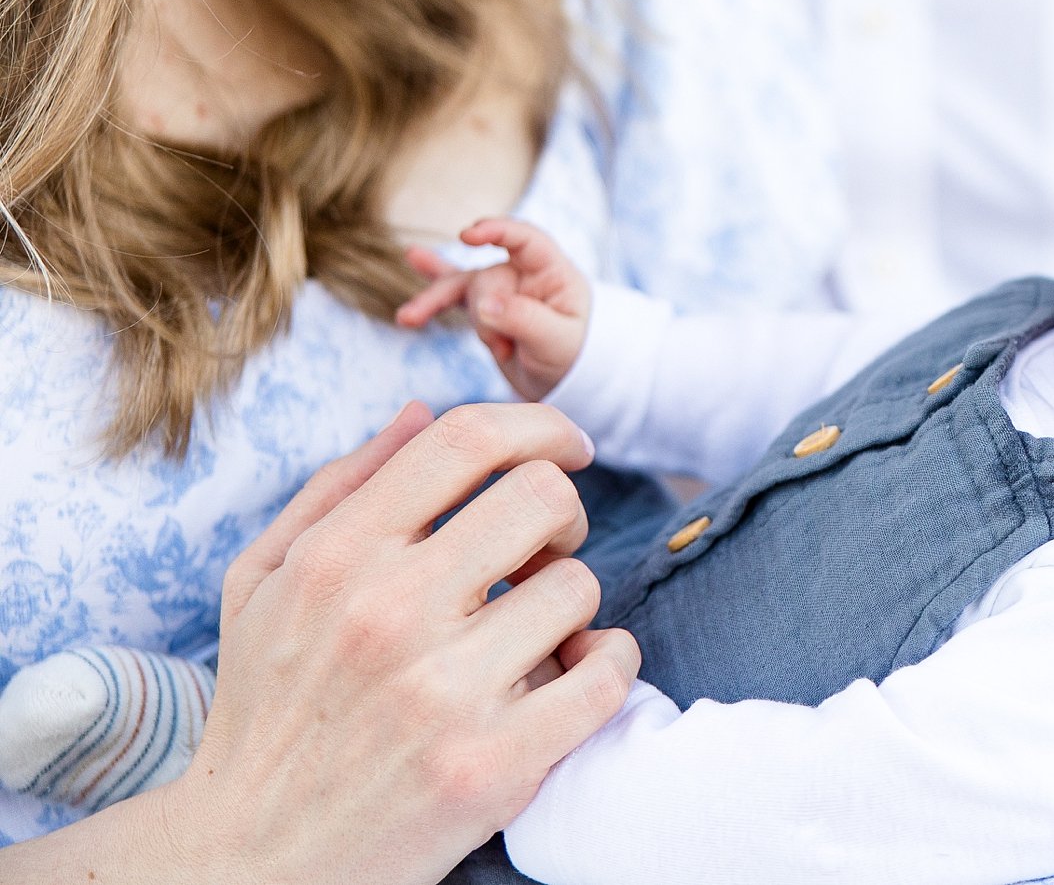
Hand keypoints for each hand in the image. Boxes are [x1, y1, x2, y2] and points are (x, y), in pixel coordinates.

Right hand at [60, 401, 640, 884]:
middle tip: (541, 551)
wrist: (249, 859)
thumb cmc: (266, 708)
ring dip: (571, 602)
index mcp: (335, 559)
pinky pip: (607, 674)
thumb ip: (338, 487)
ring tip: (532, 632)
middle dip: (562, 513)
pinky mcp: (494, 766)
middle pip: (543, 498)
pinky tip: (577, 670)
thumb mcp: (262, 584)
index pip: (467, 440)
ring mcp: (444, 693)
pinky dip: (609, 662)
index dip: (538, 426)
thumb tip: (422, 408)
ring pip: (578, 586)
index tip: (566, 445)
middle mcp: (388, 615)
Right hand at [398, 219, 591, 400]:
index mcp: (553, 273)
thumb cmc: (572, 356)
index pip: (525, 239)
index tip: (467, 235)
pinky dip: (429, 294)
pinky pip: (451, 294)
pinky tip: (410, 267)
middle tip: (504, 348)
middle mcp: (524, 275)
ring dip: (437, 303)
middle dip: (485, 315)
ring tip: (410, 317)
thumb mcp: (557, 341)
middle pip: (485, 277)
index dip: (497, 231)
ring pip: (460, 287)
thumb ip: (523, 319)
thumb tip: (484, 305)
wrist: (563, 382)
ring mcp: (500, 290)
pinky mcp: (482, 310)